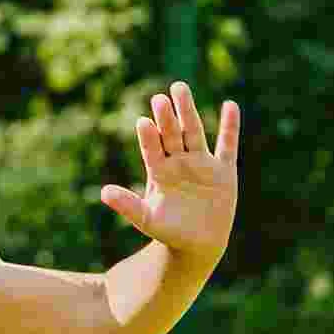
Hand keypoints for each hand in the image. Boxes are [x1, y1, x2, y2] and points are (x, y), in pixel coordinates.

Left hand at [101, 82, 238, 263]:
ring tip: (179, 88)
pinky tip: (230, 105)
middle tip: (158, 98)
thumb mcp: (146, 219)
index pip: (152, 149)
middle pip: (172, 135)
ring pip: (194, 132)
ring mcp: (201, 163)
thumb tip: (103, 192)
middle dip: (166, 118)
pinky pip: (227, 145)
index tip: (142, 122)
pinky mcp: (223, 171)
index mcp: (159, 172)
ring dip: (188, 112)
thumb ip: (127, 205)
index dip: (148, 137)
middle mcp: (178, 162)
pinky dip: (230, 127)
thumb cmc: (168, 231)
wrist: (197, 244)